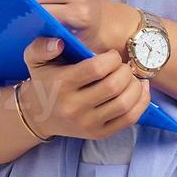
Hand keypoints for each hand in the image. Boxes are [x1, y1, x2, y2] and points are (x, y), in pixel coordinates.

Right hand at [18, 35, 150, 140]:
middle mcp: (74, 107)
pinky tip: (139, 89)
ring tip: (131, 77)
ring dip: (135, 85)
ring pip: (125, 104)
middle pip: (114, 86)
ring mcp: (88, 123)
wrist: (37, 115)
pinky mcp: (99, 134)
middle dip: (125, 70)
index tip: (111, 55)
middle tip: (123, 66)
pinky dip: (141, 102)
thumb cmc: (44, 81)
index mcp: (62, 84)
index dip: (112, 58)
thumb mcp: (34, 59)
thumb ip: (41, 46)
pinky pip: (130, 119)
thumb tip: (58, 43)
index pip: (97, 68)